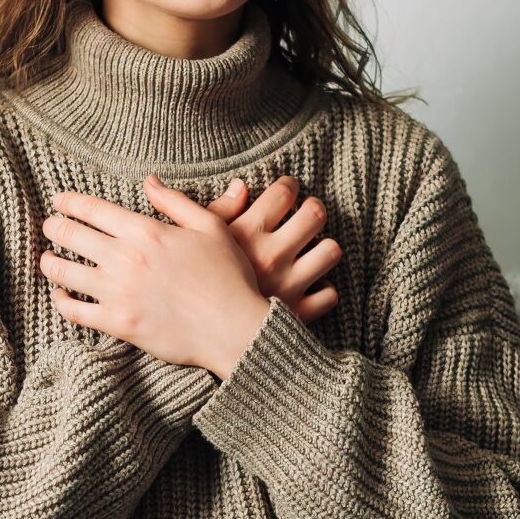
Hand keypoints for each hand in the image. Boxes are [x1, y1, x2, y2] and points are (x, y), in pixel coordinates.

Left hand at [39, 177, 271, 377]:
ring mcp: (118, 292)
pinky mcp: (117, 324)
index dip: (69, 202)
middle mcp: (125, 258)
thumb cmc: (228, 276)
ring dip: (50, 262)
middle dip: (53, 227)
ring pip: (64, 272)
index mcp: (146, 231)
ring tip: (47, 259)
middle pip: (71, 236)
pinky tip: (60, 296)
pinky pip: (75, 311)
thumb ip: (175, 202)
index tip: (58, 200)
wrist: (234, 328)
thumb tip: (149, 181)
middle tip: (48, 226)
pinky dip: (61, 302)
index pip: (93, 210)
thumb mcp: (210, 227)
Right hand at [202, 173, 341, 322]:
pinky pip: (328, 295)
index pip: (284, 193)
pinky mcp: (296, 314)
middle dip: (313, 209)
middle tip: (306, 214)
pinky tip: (308, 287)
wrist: (197, 334)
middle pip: (315, 214)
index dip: (289, 186)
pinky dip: (321, 291)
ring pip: (329, 251)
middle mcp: (272, 256)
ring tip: (312, 250)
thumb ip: (219, 210)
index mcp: (246, 233)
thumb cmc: (190, 284)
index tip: (288, 189)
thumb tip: (240, 185)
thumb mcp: (195, 241)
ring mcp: (288, 286)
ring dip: (323, 249)